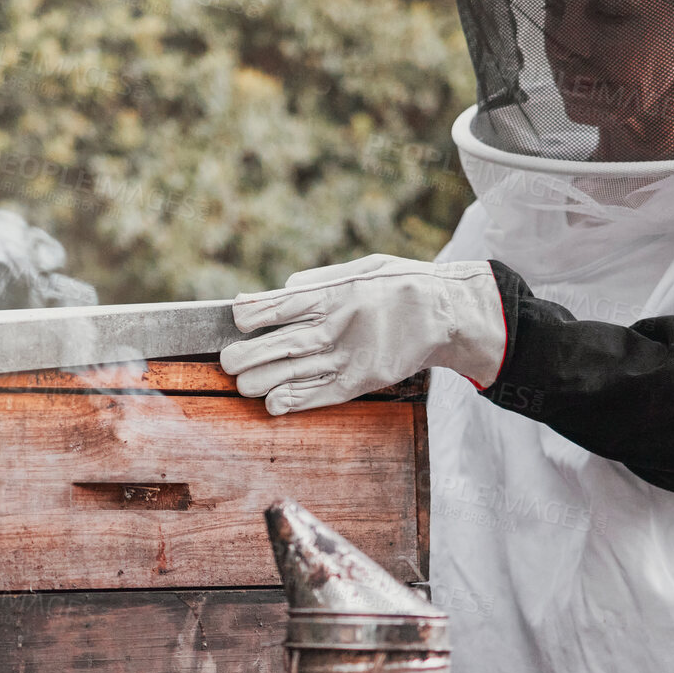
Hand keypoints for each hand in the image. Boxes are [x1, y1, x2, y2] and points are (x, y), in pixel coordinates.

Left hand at [219, 254, 506, 414]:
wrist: (446, 314)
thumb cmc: (401, 285)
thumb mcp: (363, 267)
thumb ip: (321, 280)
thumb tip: (283, 288)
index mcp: (334, 295)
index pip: (281, 307)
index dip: (254, 314)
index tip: (235, 318)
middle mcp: (336, 327)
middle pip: (281, 344)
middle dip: (249, 354)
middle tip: (227, 360)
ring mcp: (347, 357)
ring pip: (294, 373)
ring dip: (263, 380)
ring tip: (240, 384)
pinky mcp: (360, 381)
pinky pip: (321, 394)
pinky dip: (295, 401)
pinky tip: (273, 405)